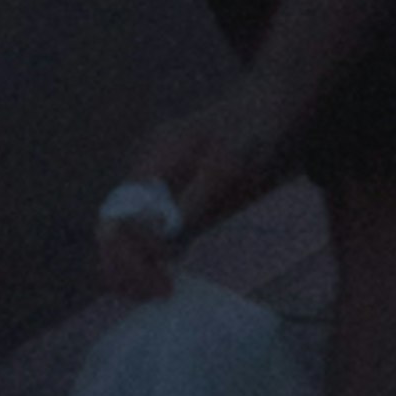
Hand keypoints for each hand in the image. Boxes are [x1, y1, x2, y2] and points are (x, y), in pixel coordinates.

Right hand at [102, 75, 285, 294]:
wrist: (281, 102)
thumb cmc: (257, 129)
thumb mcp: (228, 167)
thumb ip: (192, 204)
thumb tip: (162, 247)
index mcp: (152, 161)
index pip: (117, 219)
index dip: (129, 254)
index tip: (161, 276)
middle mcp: (147, 173)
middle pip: (114, 229)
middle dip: (125, 267)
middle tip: (158, 294)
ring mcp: (161, 184)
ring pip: (128, 234)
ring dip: (134, 267)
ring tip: (158, 292)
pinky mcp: (180, 195)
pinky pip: (151, 233)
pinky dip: (150, 258)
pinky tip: (166, 277)